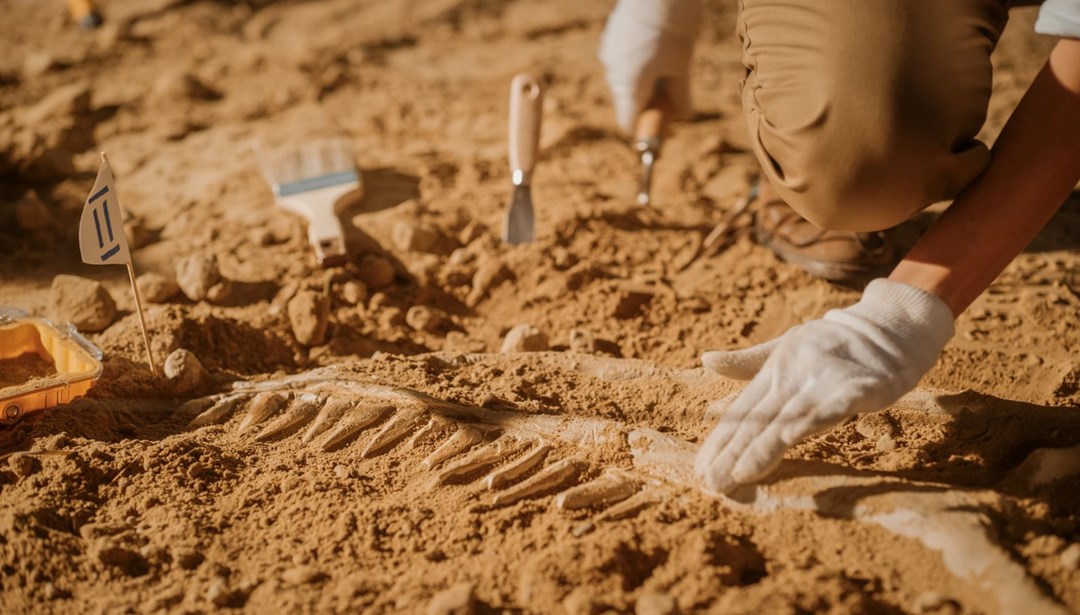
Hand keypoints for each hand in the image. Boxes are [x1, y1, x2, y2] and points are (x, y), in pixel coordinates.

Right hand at [598, 0, 701, 131]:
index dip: (645, 127)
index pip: (627, 122)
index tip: (663, 122)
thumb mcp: (681, 66)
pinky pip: (623, 60)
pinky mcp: (611, 36)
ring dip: (644, 80)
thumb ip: (680, 96)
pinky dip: (639, 61)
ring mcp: (609, 52)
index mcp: (628, 85)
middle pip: (627, 100)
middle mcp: (612, 72)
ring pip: (625, 79)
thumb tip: (684, 116)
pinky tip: (657, 43)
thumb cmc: (674, 28)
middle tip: (674, 90)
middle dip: (649, 101)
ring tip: (669, 59)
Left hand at [694, 280, 955, 493]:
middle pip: (761, 419)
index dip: (722, 441)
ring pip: (791, 417)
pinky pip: (836, 404)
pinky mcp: (860, 385)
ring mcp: (826, 379)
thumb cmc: (833, 342)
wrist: (888, 326)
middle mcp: (795, 375)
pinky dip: (815, 418)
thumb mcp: (785, 347)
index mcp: (776, 370)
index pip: (743, 411)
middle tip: (713, 483)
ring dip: (766, 446)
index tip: (702, 469)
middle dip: (735, 453)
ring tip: (742, 472)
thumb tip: (706, 360)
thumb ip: (748, 362)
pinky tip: (793, 435)